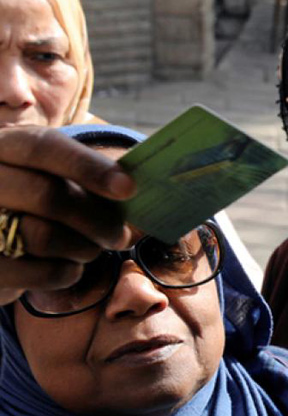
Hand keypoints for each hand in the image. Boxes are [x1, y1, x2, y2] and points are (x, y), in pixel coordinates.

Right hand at [0, 127, 135, 304]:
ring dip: (84, 248)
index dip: (89, 167)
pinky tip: (71, 267)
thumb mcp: (55, 175)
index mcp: (4, 145)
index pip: (44, 147)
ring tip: (93, 249)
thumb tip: (143, 189)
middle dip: (97, 220)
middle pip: (48, 196)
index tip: (129, 188)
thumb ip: (91, 178)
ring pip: (42, 236)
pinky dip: (66, 272)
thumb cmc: (37, 198)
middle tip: (121, 236)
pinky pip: (36, 272)